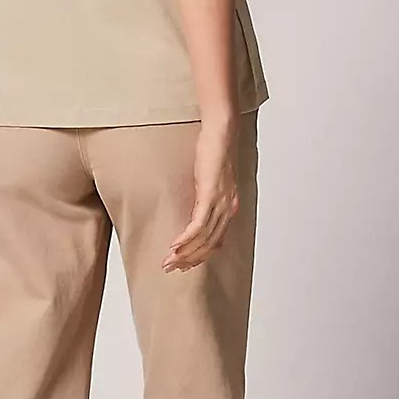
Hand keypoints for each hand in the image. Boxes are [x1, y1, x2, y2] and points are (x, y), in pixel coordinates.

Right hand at [163, 117, 239, 271]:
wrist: (222, 130)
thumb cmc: (215, 149)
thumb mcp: (211, 178)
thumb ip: (207, 195)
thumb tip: (195, 207)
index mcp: (230, 206)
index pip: (215, 240)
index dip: (199, 255)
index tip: (184, 264)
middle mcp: (228, 208)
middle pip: (209, 244)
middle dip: (188, 259)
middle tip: (170, 268)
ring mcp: (221, 203)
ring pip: (203, 238)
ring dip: (184, 252)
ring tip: (168, 261)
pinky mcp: (210, 195)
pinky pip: (198, 224)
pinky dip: (186, 238)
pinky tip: (174, 246)